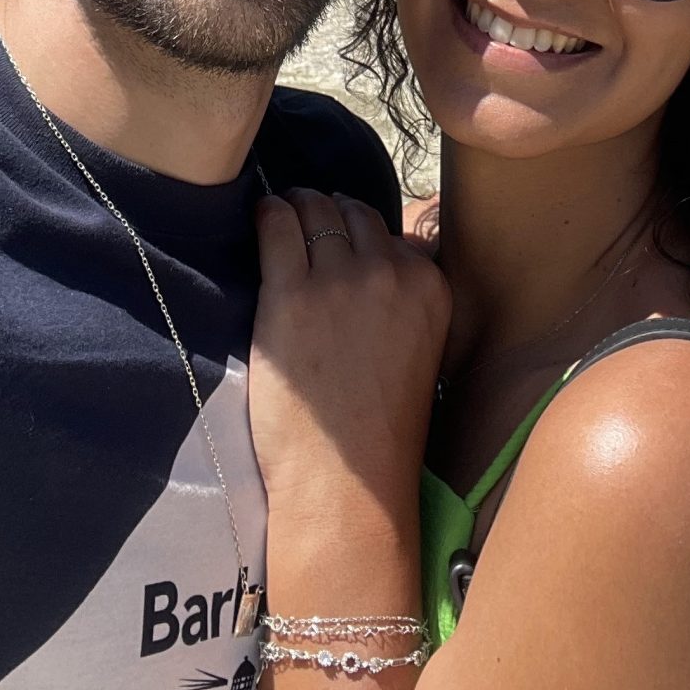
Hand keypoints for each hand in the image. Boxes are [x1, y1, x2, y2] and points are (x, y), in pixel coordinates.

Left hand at [251, 190, 449, 537]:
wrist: (347, 482)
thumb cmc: (379, 426)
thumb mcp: (420, 346)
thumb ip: (409, 294)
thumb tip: (392, 246)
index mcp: (430, 286)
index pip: (390, 228)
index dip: (359, 229)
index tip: (339, 236)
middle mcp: (390, 273)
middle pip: (352, 210)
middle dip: (326, 211)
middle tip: (304, 218)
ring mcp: (339, 281)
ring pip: (315, 209)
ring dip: (296, 206)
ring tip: (280, 215)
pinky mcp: (289, 295)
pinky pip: (276, 226)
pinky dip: (267, 214)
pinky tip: (259, 218)